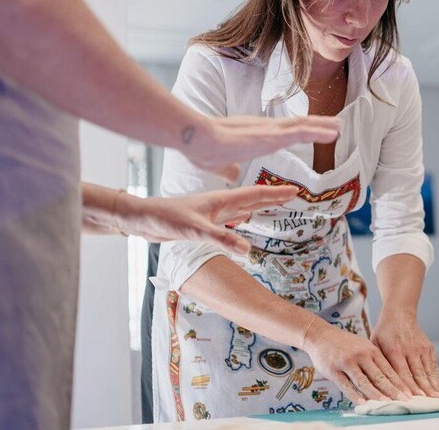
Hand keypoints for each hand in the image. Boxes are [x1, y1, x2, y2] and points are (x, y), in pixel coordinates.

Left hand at [117, 185, 298, 252]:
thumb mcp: (195, 230)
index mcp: (221, 200)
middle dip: (273, 197)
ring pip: (243, 206)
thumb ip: (221, 239)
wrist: (142, 219)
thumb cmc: (165, 218)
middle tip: (293, 195)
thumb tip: (248, 249)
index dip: (275, 193)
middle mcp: (219, 204)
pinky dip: (243, 216)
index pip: (255, 194)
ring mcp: (212, 212)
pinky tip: (245, 218)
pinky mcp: (204, 221)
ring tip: (276, 204)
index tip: (296, 190)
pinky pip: (231, 217)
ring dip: (260, 205)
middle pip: (252, 198)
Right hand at [182, 116, 340, 181]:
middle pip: (296, 125)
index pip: (282, 131)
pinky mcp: (270, 135)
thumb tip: (232, 174)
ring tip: (339, 126)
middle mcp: (265, 129)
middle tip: (335, 125)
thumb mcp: (220, 164)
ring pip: (301, 126)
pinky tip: (331, 132)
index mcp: (255, 135)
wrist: (196, 139)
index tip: (311, 131)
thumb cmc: (203, 149)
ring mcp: (269, 130)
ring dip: (321, 126)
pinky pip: (300, 132)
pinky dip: (317, 131)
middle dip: (316, 125)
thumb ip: (229, 168)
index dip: (298, 130)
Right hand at [303, 320, 410, 404]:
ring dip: (376, 394)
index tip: (409, 394)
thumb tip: (389, 382)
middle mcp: (361, 355)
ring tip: (387, 404)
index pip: (388, 370)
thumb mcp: (362, 347)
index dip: (399, 383)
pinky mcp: (333, 370)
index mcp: (370, 350)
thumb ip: (374, 362)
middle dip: (393, 391)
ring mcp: (347, 362)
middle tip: (404, 401)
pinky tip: (363, 403)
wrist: (320, 335)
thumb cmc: (344, 344)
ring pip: (364, 382)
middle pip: (379, 376)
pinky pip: (346, 385)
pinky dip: (355, 395)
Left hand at [371, 310, 438, 397]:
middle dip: (421, 390)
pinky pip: (434, 365)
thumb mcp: (375, 342)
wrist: (400, 313)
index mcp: (394, 349)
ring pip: (427, 371)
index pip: (401, 372)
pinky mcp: (429, 347)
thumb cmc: (383, 331)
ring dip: (432, 386)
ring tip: (436, 400)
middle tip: (425, 404)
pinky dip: (437, 378)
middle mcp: (409, 349)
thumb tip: (372, 381)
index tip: (409, 399)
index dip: (406, 387)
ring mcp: (421, 348)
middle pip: (416, 373)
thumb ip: (376, 361)